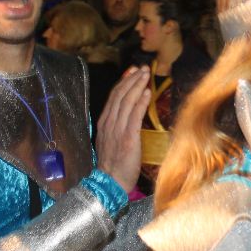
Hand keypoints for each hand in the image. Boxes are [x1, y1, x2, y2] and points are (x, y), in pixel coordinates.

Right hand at [97, 66, 150, 192]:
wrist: (110, 183)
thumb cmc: (114, 165)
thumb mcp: (111, 141)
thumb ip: (117, 127)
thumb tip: (127, 114)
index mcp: (104, 123)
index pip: (113, 97)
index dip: (123, 82)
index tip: (132, 71)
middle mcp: (108, 124)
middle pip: (120, 95)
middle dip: (131, 79)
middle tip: (142, 68)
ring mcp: (117, 130)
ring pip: (126, 102)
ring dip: (137, 86)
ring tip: (146, 74)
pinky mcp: (127, 138)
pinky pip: (134, 116)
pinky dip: (140, 102)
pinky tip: (147, 92)